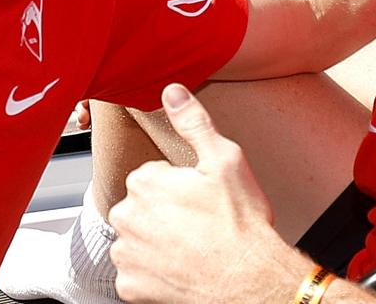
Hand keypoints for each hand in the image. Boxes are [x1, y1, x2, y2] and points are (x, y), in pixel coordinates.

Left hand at [110, 85, 304, 302]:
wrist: (249, 280)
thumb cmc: (240, 223)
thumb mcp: (225, 160)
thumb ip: (194, 122)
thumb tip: (172, 92)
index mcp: (144, 181)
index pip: (151, 176)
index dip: (179, 187)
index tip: (199, 199)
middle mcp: (126, 216)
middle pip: (140, 208)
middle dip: (163, 214)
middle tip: (198, 225)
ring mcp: (126, 254)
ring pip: (136, 241)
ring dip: (156, 244)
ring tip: (192, 248)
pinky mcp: (129, 287)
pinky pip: (136, 275)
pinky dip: (153, 275)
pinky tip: (180, 270)